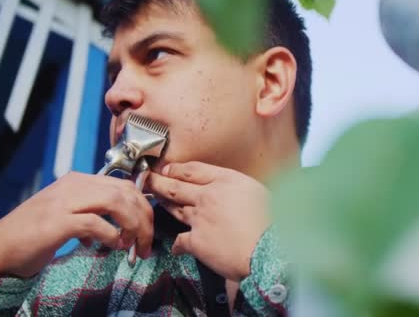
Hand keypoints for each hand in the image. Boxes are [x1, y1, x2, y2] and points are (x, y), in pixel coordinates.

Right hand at [0, 172, 153, 279]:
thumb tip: (119, 229)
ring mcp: (64, 201)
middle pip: (125, 192)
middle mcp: (73, 185)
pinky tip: (113, 247)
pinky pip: (96, 223)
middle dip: (144, 218)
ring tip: (134, 247)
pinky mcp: (57, 221)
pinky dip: (111, 236)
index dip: (142, 207)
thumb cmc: (34, 235)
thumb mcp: (68, 216)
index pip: (123, 185)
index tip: (148, 229)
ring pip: (116, 202)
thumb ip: (92, 214)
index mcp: (77, 181)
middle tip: (147, 243)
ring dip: (133, 227)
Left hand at [147, 162, 269, 280]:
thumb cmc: (272, 222)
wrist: (270, 249)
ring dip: (164, 204)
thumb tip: (233, 193)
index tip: (167, 170)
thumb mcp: (258, 193)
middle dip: (158, 182)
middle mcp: (209, 195)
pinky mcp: (196, 241)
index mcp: (227, 180)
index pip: (194, 170)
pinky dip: (178, 245)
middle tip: (147, 180)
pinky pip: (180, 241)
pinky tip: (176, 248)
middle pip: (176, 186)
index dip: (176, 169)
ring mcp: (200, 218)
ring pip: (175, 208)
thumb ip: (239, 189)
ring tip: (156, 201)